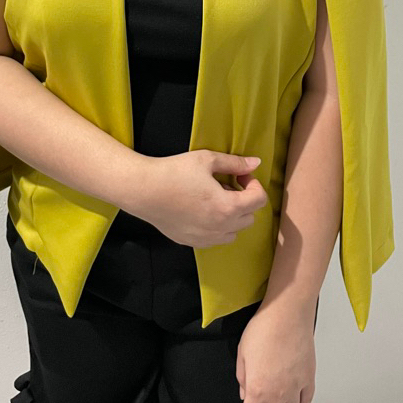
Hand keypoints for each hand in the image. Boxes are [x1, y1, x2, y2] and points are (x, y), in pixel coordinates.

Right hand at [125, 150, 267, 247]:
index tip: (240, 174)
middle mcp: (221, 227)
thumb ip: (235, 163)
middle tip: (227, 184)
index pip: (259, 200)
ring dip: (232, 215)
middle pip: (249, 217)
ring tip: (215, 198)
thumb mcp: (207, 160)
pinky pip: (216, 238)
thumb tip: (256, 163)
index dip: (254, 183)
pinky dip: (217, 226)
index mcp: (228, 207)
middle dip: (244, 199)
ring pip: (234, 231)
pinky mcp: (192, 242)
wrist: (143, 190)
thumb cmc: (175, 172)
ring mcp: (206, 238)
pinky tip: (202, 210)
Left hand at [236, 300, 316, 402]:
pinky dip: (299, 401)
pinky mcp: (309, 378)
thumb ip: (242, 378)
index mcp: (258, 389)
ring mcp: (296, 387)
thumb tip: (245, 391)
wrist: (287, 314)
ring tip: (277, 397)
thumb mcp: (242, 353)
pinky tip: (294, 393)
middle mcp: (278, 393)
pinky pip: (306, 401)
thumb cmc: (264, 328)